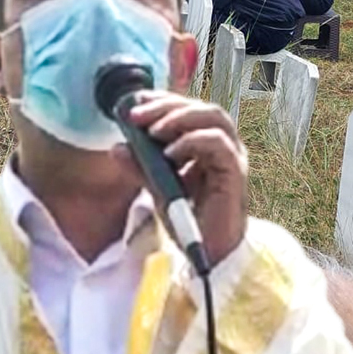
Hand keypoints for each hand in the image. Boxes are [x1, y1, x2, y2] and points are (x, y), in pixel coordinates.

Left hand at [121, 92, 248, 263]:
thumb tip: (116, 147)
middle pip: (201, 108)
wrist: (207, 252)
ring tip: (152, 131)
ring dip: (179, 118)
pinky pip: (218, 144)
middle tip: (136, 115)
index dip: (162, 100)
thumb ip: (140, 165)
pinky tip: (169, 153)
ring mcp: (231, 157)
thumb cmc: (188, 216)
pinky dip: (192, 141)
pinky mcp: (235, 173)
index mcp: (205, 143)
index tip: (135, 102)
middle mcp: (223, 145)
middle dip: (166, 106)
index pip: (188, 108)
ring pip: (214, 118)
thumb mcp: (156, 185)